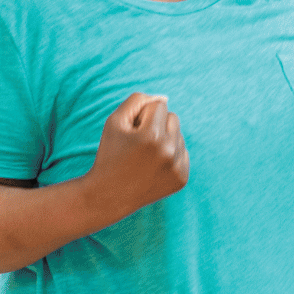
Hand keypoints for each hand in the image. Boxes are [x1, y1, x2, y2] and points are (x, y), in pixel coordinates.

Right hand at [86, 93, 188, 214]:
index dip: (143, 116)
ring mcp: (177, 168)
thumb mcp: (114, 121)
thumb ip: (137, 100)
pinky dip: (170, 156)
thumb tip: (163, 97)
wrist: (109, 195)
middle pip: (173, 118)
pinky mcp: (182, 179)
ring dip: (165, 140)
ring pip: (179, 136)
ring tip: (145, 157)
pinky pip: (183, 153)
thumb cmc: (110, 154)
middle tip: (139, 143)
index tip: (132, 132)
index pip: (159, 105)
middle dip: (157, 125)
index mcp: (152, 136)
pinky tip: (154, 167)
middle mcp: (169, 152)